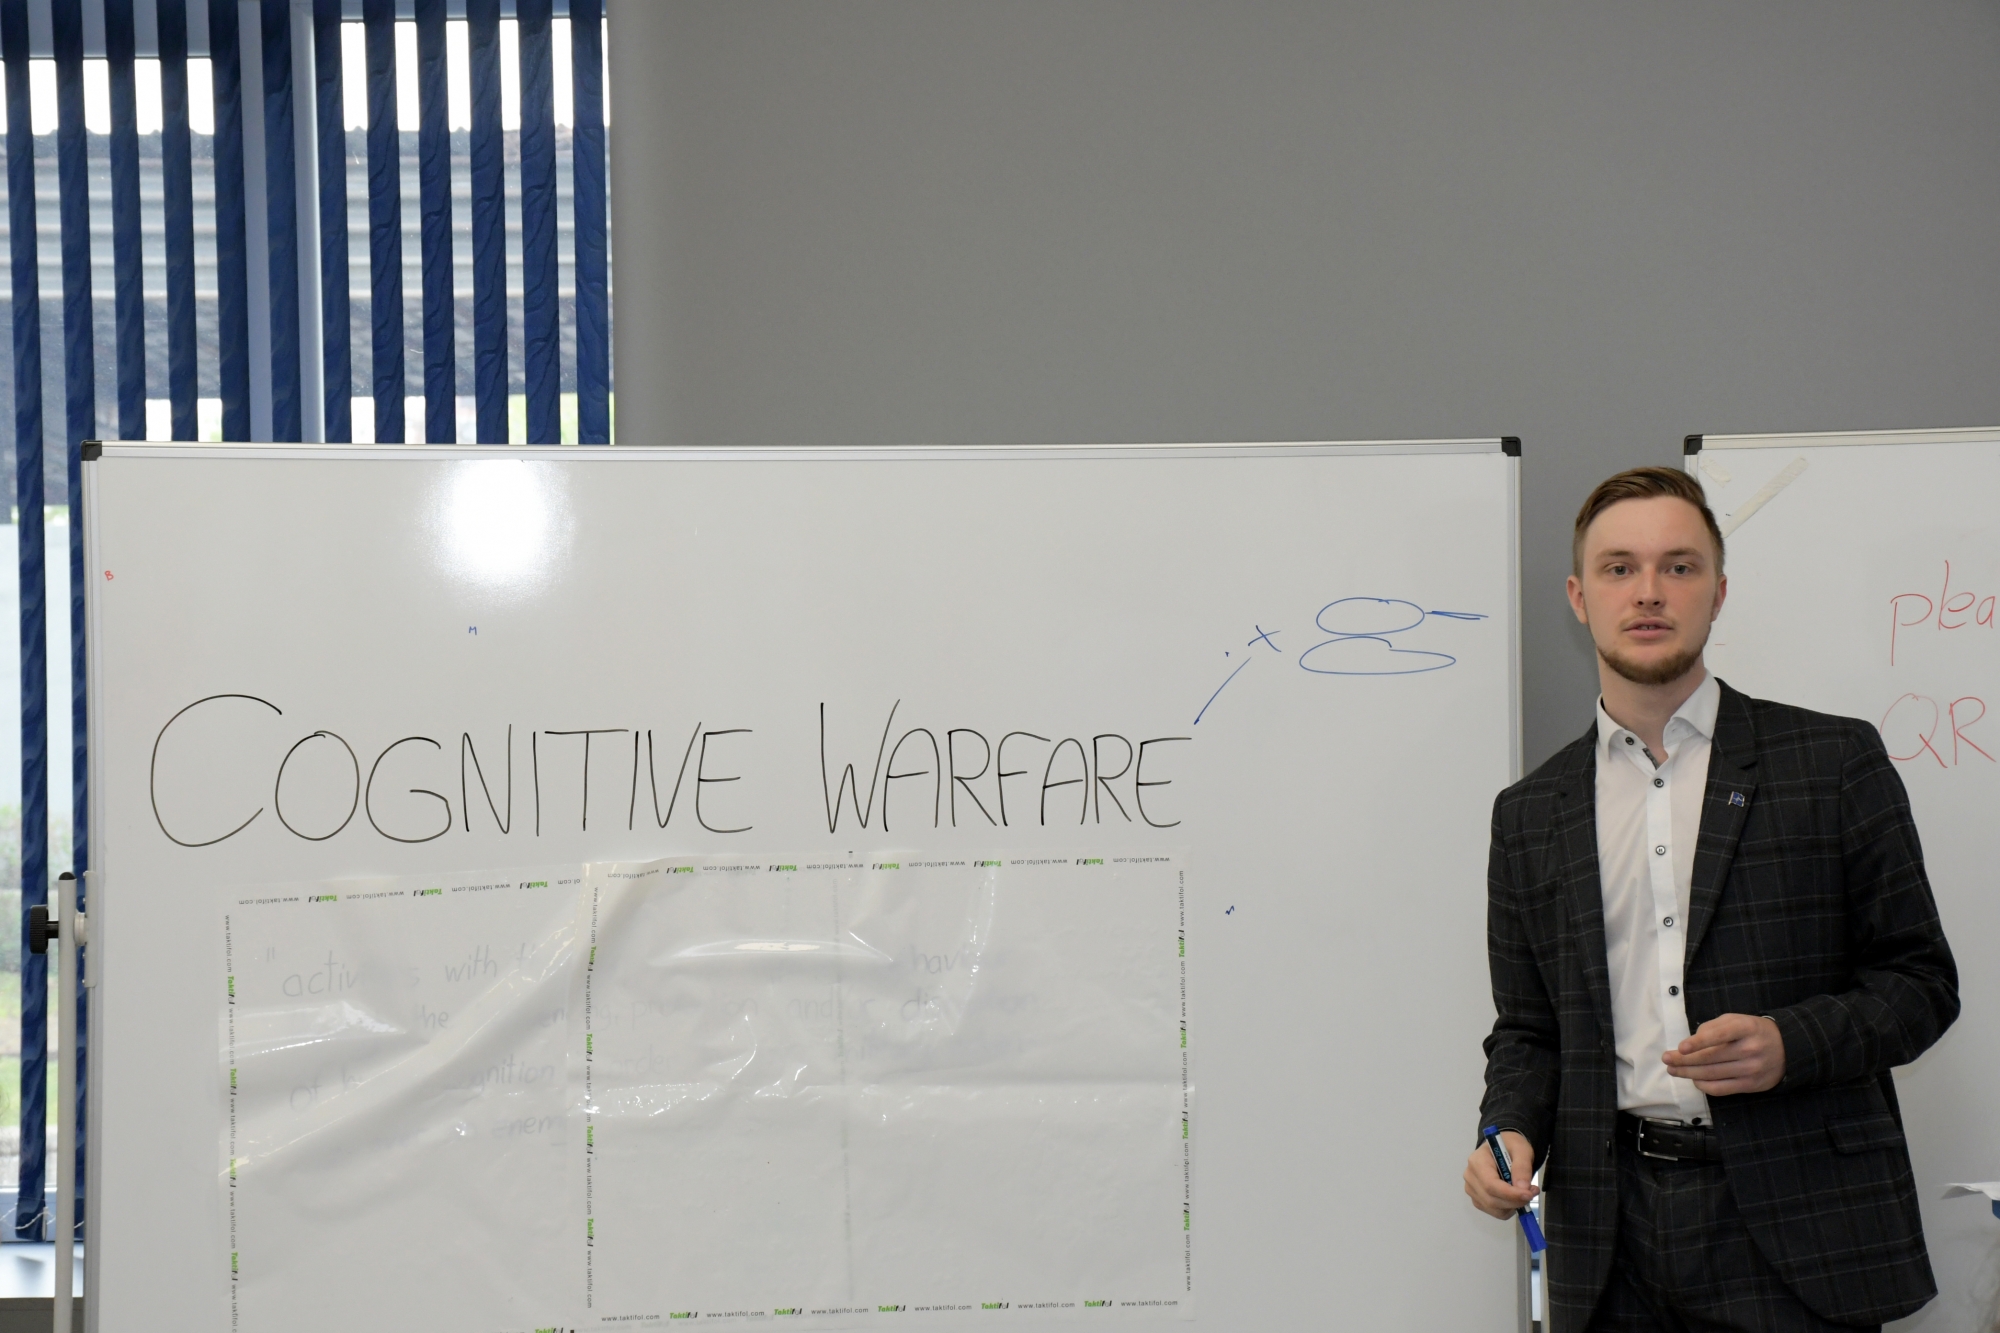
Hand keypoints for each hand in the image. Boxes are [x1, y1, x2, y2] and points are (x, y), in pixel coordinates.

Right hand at [1463, 1130, 1536, 1219]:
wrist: (1502, 1147)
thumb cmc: (1510, 1146)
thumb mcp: (1521, 1150)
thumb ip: (1522, 1167)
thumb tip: (1522, 1188)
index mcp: (1477, 1161)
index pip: (1490, 1184)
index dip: (1510, 1194)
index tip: (1529, 1194)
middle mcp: (1470, 1176)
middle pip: (1491, 1199)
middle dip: (1515, 1201)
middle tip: (1532, 1192)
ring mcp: (1472, 1189)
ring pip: (1492, 1208)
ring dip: (1512, 1206)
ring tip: (1525, 1193)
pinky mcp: (1477, 1198)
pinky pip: (1494, 1211)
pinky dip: (1508, 1209)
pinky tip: (1514, 1198)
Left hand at [1662, 1013, 1784, 1094]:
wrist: (1787, 1049)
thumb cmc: (1753, 1031)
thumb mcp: (1736, 1020)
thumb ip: (1714, 1026)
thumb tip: (1692, 1041)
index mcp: (1746, 1028)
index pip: (1720, 1035)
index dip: (1699, 1042)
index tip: (1681, 1047)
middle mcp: (1750, 1049)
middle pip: (1711, 1058)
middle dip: (1684, 1060)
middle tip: (1666, 1058)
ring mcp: (1751, 1069)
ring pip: (1712, 1074)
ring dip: (1688, 1073)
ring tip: (1673, 1069)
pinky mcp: (1751, 1085)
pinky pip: (1721, 1089)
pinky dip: (1703, 1085)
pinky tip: (1693, 1080)